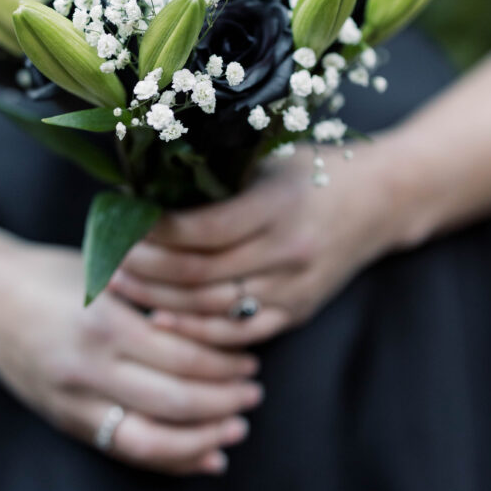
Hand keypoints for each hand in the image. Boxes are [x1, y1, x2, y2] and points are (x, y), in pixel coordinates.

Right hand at [0, 230, 262, 475]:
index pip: (184, 356)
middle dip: (224, 401)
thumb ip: (157, 292)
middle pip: (175, 401)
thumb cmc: (50, 272)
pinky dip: (169, 460)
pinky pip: (124, 450)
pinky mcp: (64, 420)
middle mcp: (88, 368)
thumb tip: (224, 311)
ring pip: (151, 440)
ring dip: (203, 439)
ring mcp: (72, 401)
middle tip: (254, 392)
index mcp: (105, 322)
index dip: (225, 363)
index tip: (252, 359)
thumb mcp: (104, 268)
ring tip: (236, 427)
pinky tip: (204, 458)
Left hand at [110, 139, 411, 346]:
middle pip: (200, 273)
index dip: (156, 232)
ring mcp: (295, 286)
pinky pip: (240, 333)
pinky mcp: (298, 310)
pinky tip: (163, 322)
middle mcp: (289, 250)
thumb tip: (147, 188)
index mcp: (278, 203)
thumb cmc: (319, 169)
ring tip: (122, 289)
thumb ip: (219, 176)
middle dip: (146, 271)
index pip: (203, 229)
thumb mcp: (271, 158)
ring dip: (161, 301)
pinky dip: (198, 333)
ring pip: (213, 307)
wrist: (383, 200)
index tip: (122, 223)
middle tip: (107, 263)